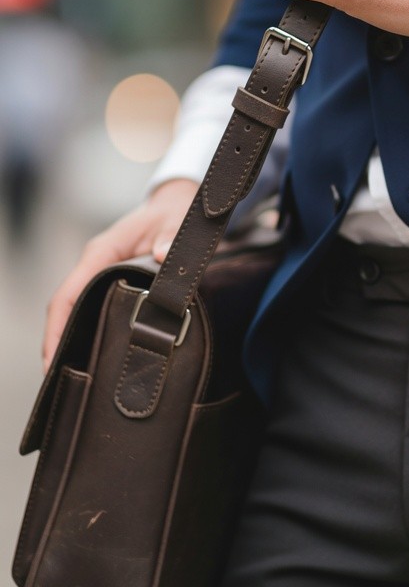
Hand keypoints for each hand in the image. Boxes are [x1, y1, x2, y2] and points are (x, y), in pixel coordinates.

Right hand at [42, 178, 198, 373]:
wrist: (177, 205)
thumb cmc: (174, 213)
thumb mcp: (176, 221)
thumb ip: (171, 237)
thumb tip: (162, 255)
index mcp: (102, 252)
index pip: (70, 294)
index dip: (58, 327)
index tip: (52, 359)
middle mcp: (96, 264)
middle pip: (67, 308)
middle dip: (59, 342)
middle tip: (61, 380)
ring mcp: (102, 273)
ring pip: (79, 310)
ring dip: (73, 339)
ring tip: (76, 378)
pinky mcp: (114, 281)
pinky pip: (95, 307)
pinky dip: (91, 330)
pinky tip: (97, 357)